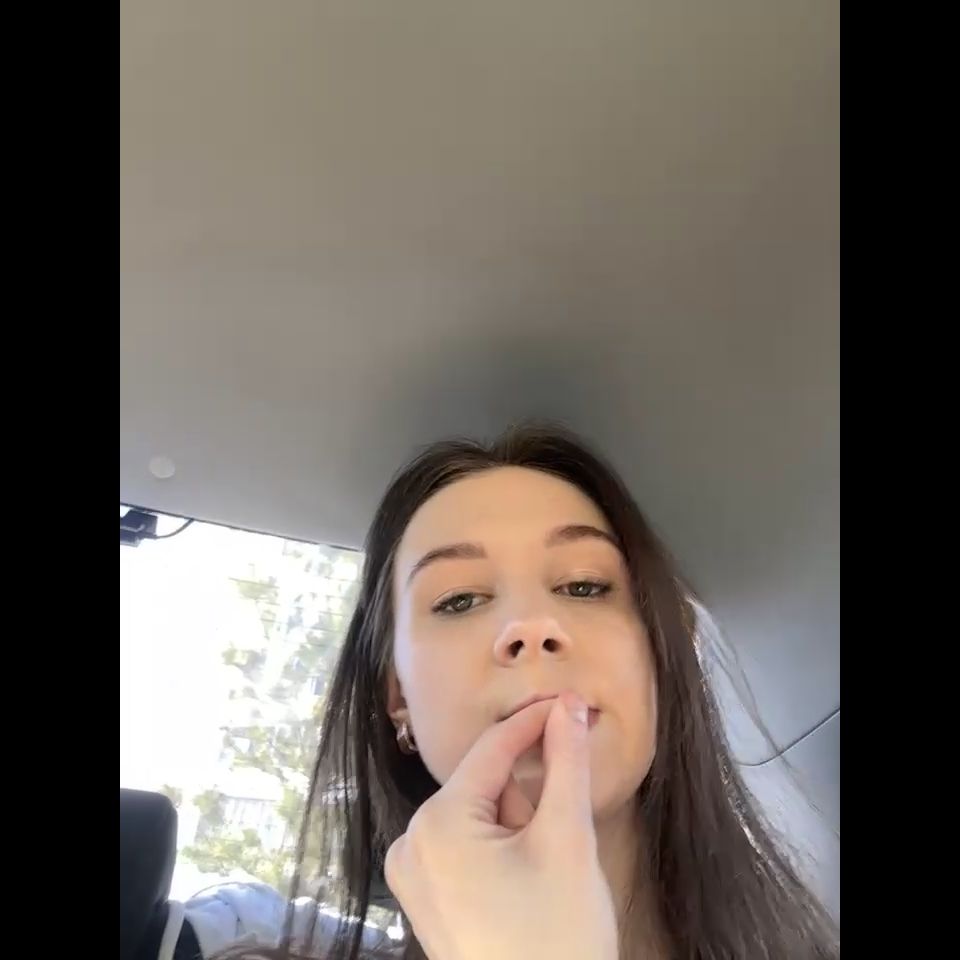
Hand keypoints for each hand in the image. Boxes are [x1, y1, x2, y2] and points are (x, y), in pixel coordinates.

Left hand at [384, 692, 617, 959]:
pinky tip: (522, 889)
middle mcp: (410, 841)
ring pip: (477, 816)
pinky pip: (464, 848)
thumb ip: (566, 764)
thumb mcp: (567, 840)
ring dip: (516, 827)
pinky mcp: (422, 901)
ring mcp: (411, 875)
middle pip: (484, 785)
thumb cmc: (557, 934)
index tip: (572, 702)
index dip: (536, 721)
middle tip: (557, 846)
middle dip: (527, 798)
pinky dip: (499, 849)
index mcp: (436, 822)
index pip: (492, 748)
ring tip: (541, 879)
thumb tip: (567, 706)